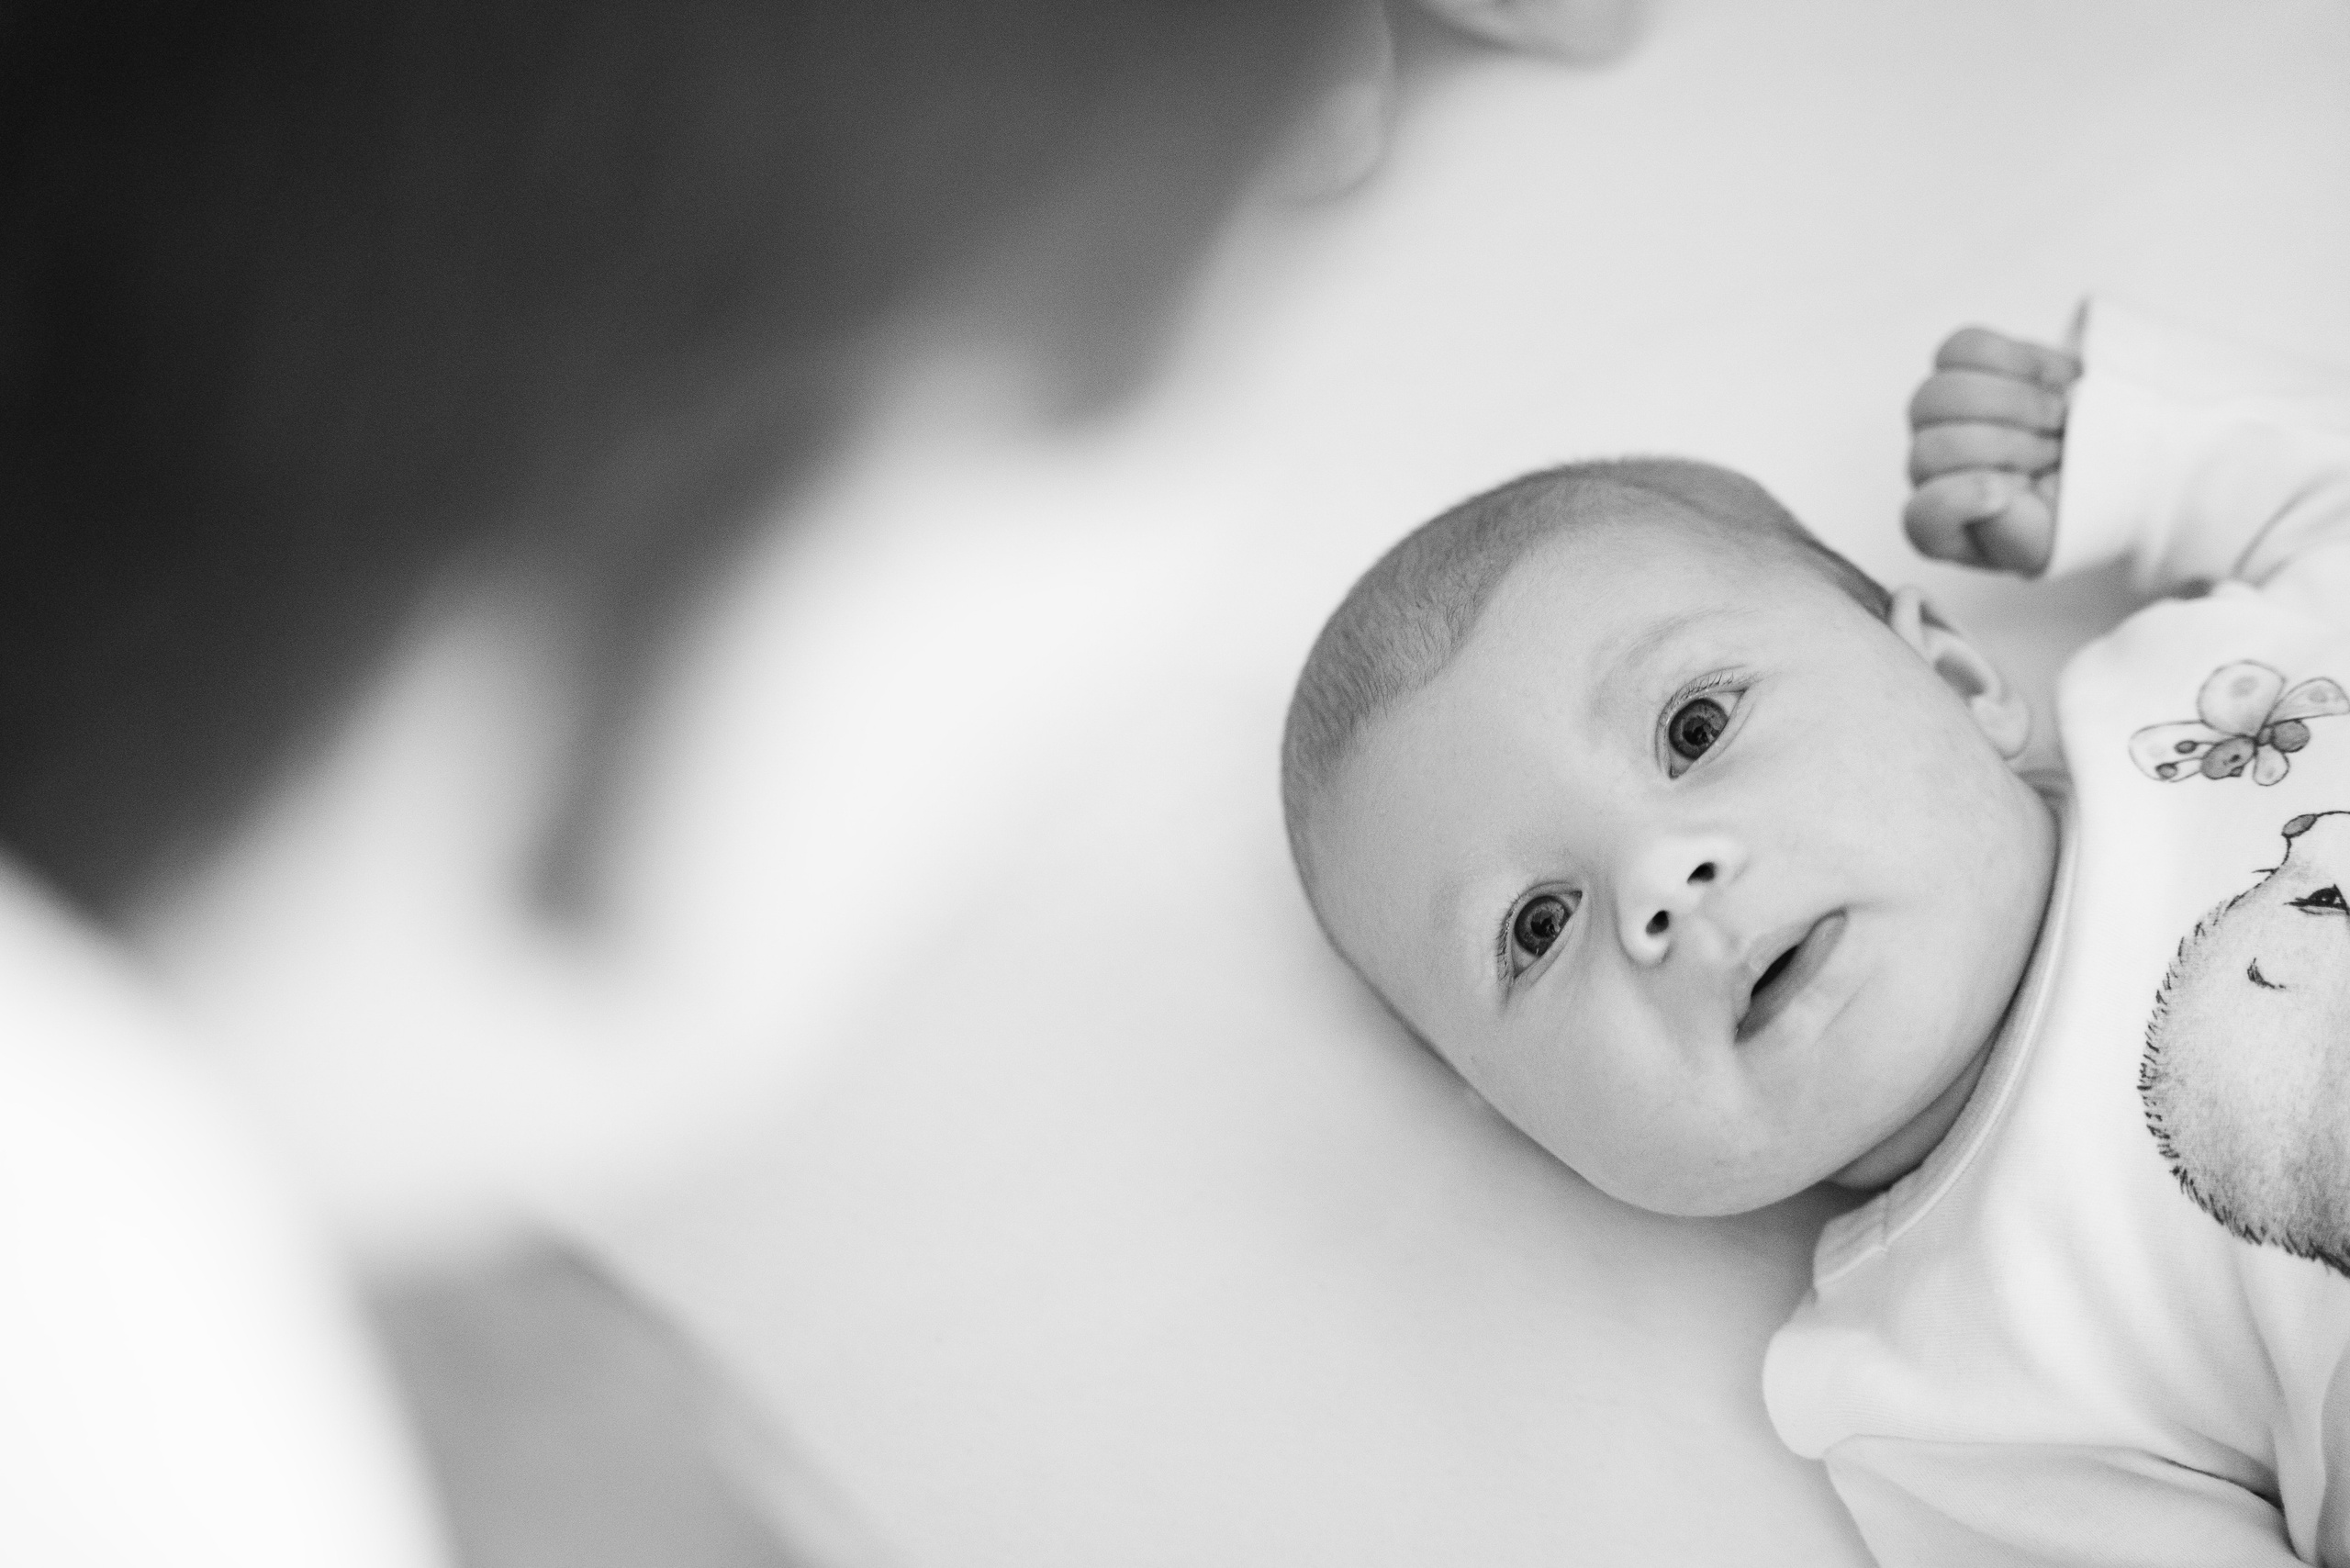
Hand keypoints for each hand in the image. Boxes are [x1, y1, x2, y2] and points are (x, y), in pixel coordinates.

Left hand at [1903, 327, 2080, 574]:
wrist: (2110, 451)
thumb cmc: (2076, 507)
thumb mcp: (2056, 540)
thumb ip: (2014, 533)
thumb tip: (1992, 492)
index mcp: (1945, 529)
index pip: (1923, 516)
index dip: (1961, 500)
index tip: (2014, 490)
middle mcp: (1930, 474)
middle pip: (1931, 448)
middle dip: (2006, 446)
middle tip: (2055, 450)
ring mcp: (1941, 418)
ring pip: (1941, 393)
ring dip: (2014, 402)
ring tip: (2056, 416)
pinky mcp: (1963, 369)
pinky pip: (1965, 348)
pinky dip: (2017, 360)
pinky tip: (2049, 380)